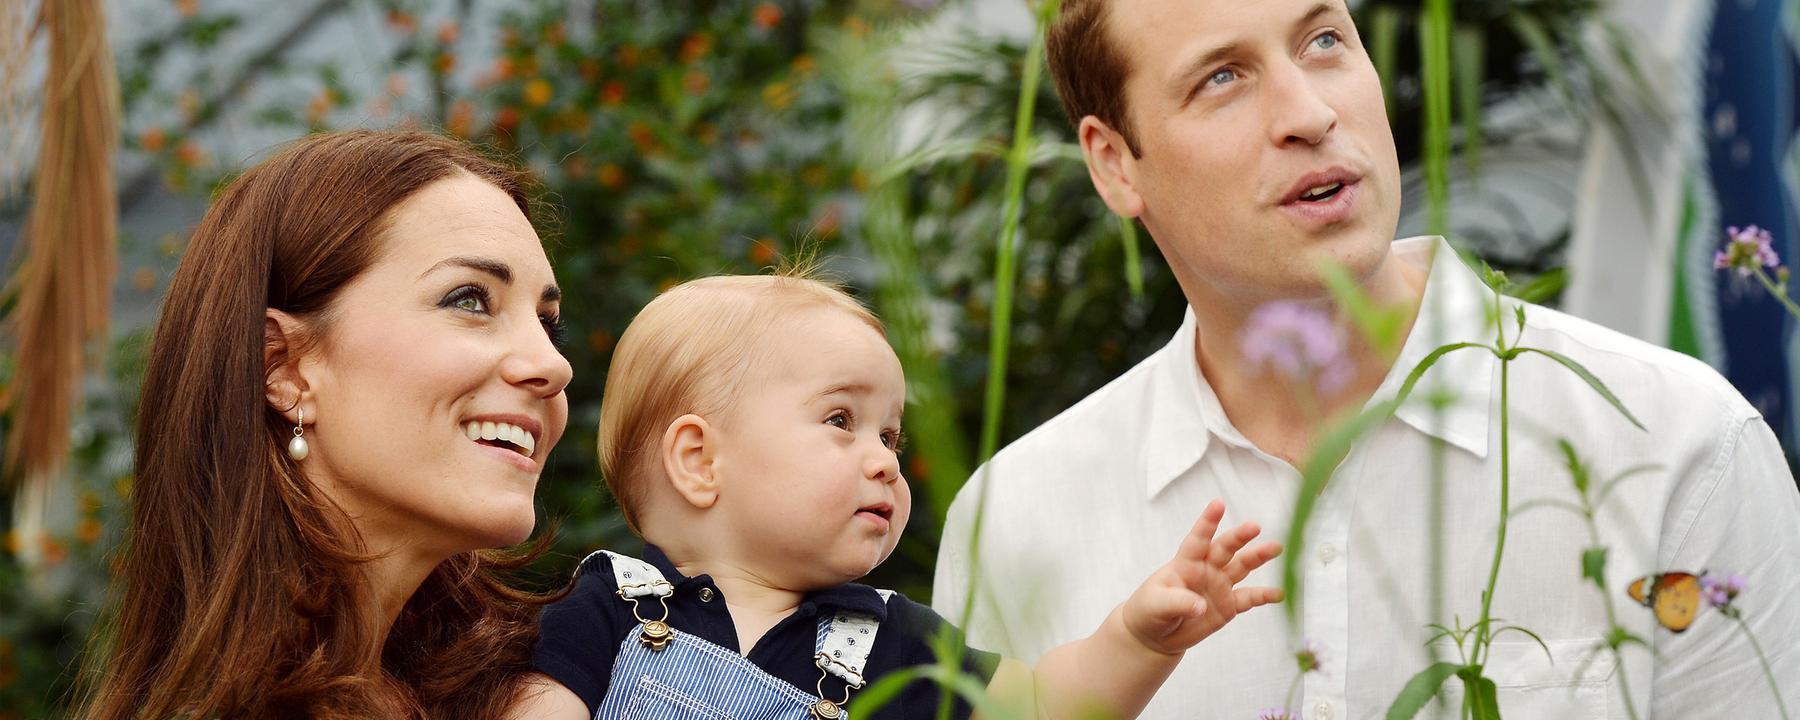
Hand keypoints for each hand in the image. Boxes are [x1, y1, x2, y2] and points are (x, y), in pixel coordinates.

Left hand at [1119, 499, 1283, 654]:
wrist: (1156, 634)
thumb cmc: (1149, 611)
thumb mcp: (1155, 605)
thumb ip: (1177, 602)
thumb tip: (1201, 606)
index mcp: (1185, 563)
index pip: (1197, 539)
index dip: (1207, 522)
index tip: (1218, 504)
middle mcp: (1206, 569)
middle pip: (1225, 548)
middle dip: (1240, 536)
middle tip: (1255, 526)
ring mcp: (1219, 585)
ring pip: (1242, 567)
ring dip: (1258, 557)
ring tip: (1276, 547)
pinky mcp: (1228, 606)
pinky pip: (1249, 598)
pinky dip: (1264, 596)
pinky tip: (1279, 593)